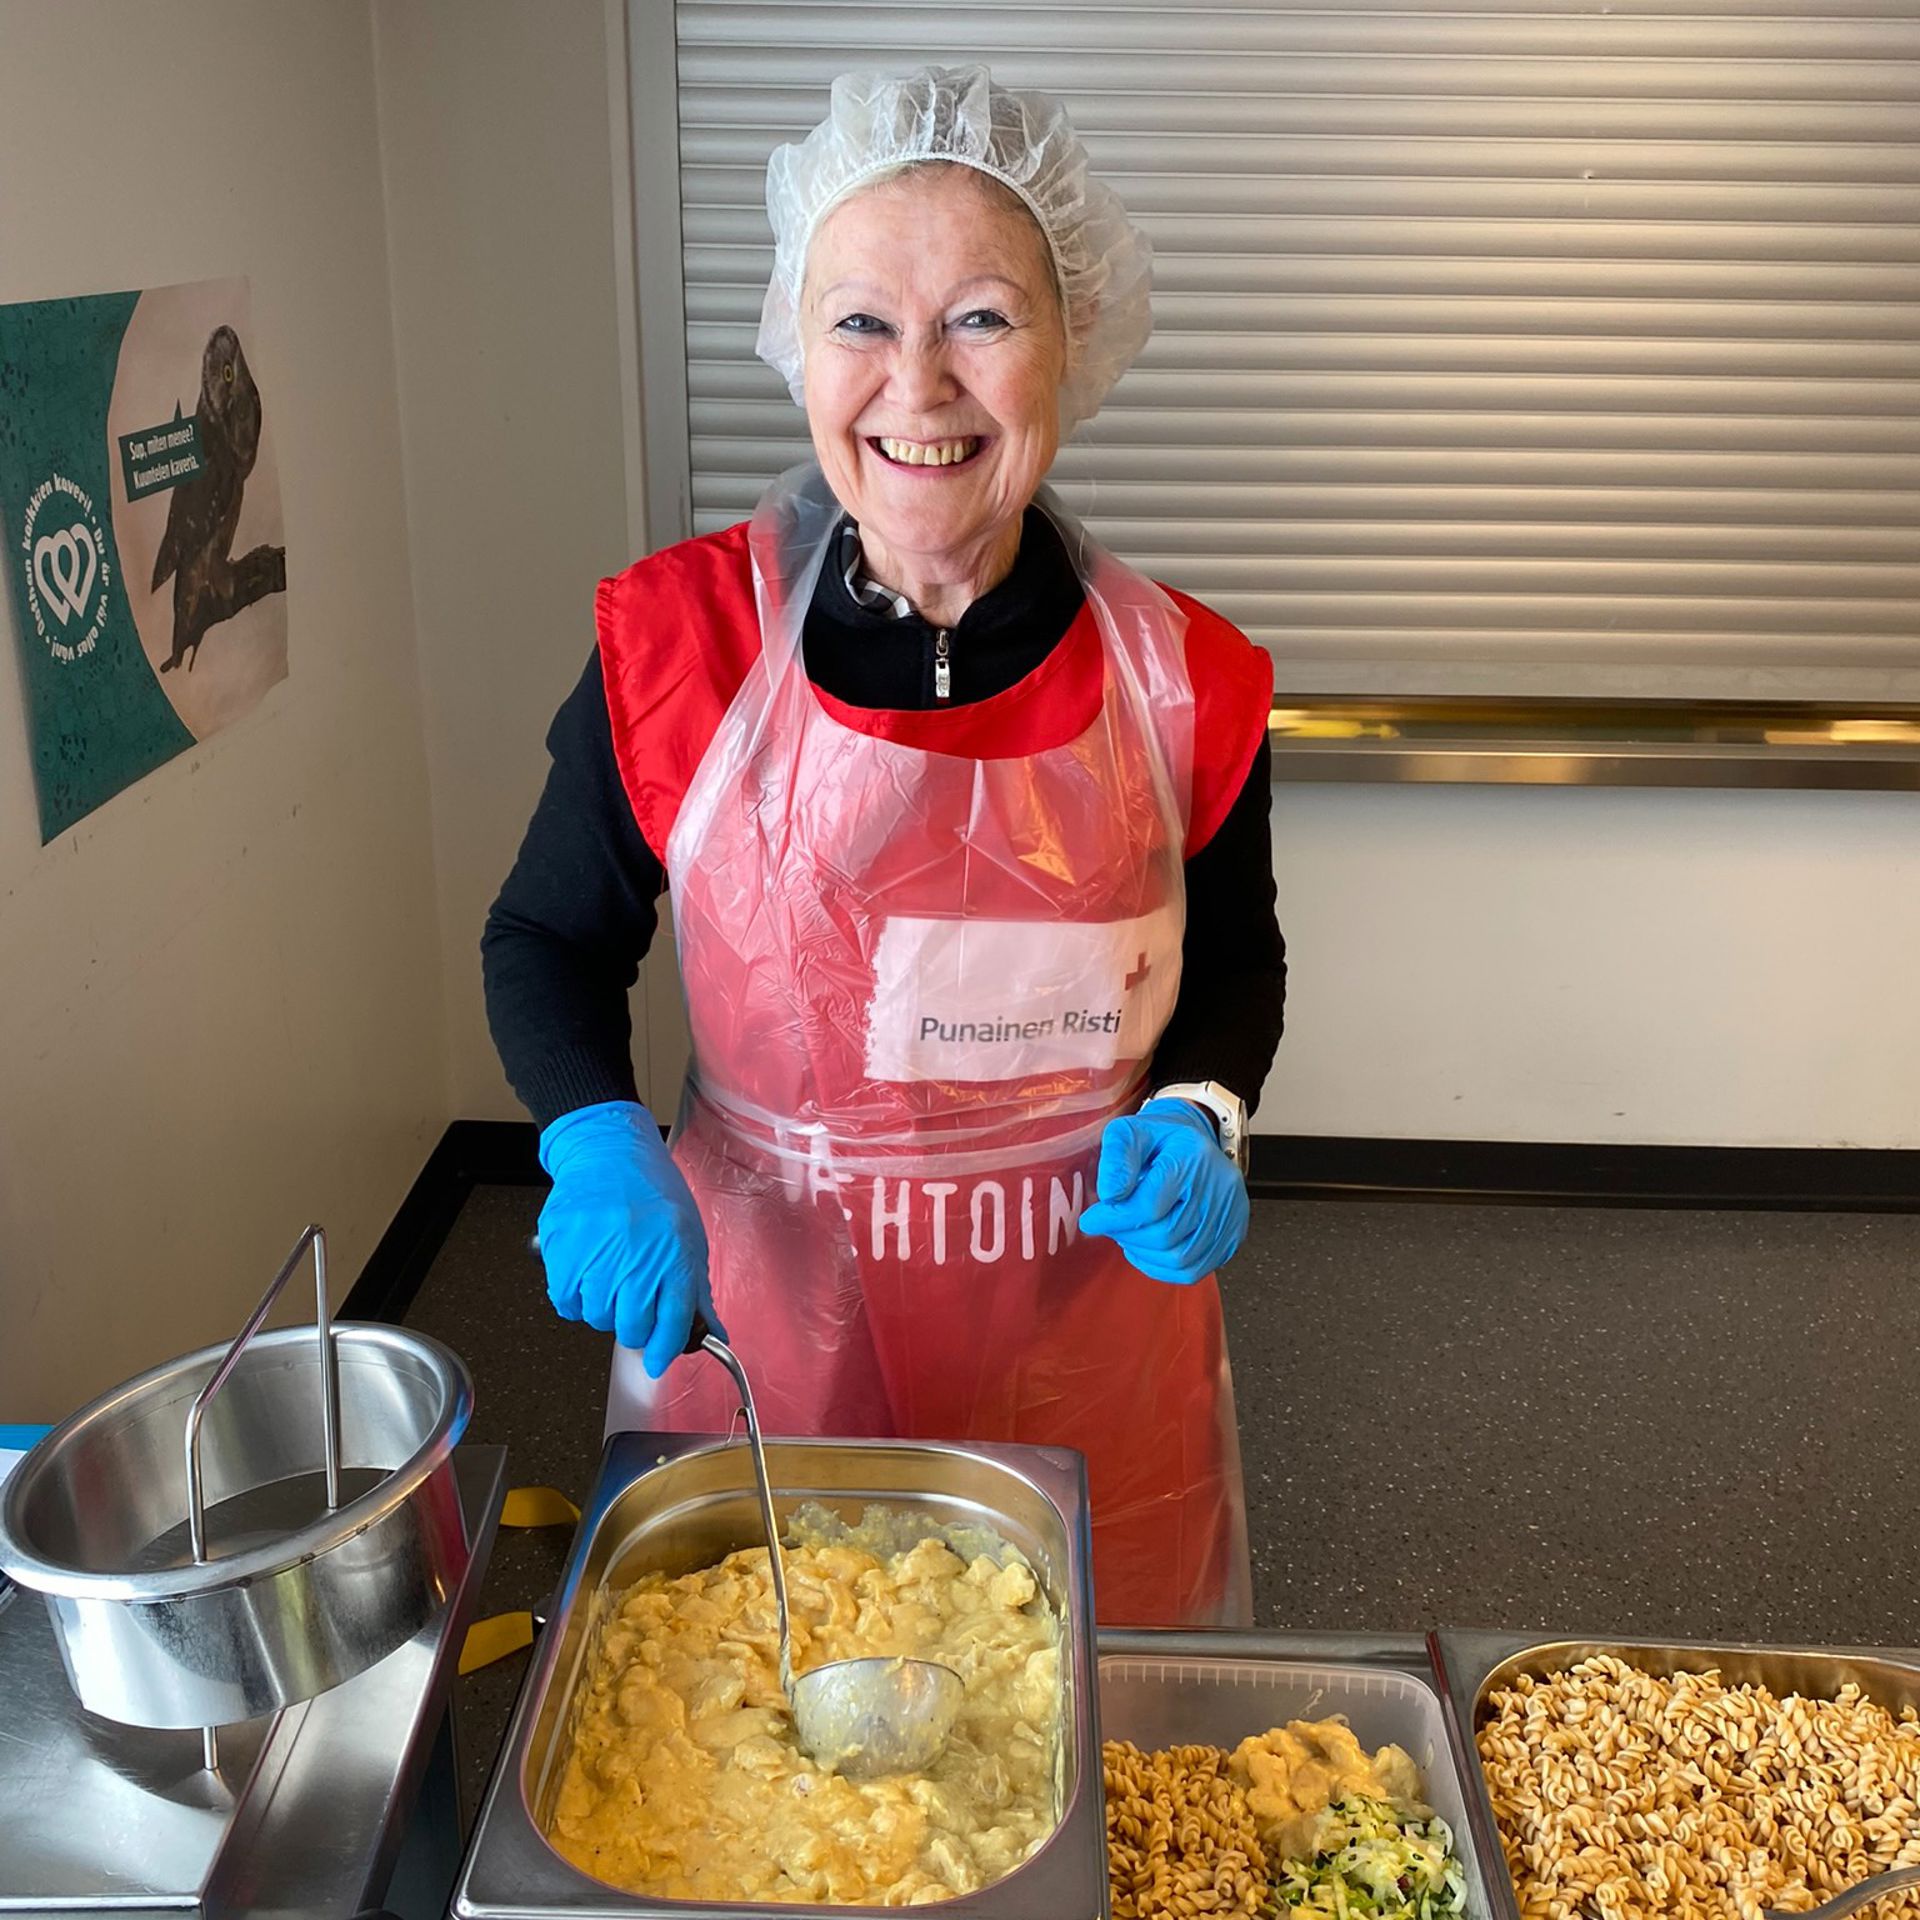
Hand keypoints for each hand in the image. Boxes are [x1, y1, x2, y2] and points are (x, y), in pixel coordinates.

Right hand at [536, 1101, 719, 1377]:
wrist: (607, 1150)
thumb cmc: (651, 1190)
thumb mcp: (689, 1234)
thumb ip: (696, 1288)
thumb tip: (713, 1332)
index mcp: (675, 1253)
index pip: (673, 1321)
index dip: (666, 1350)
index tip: (659, 1361)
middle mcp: (637, 1258)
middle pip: (632, 1327)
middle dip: (634, 1329)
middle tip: (633, 1310)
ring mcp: (596, 1256)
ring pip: (597, 1317)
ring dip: (603, 1310)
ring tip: (609, 1279)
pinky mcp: (563, 1252)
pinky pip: (566, 1302)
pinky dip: (575, 1299)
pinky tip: (585, 1276)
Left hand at [1079, 1097, 1250, 1284]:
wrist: (1198, 1142)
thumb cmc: (1161, 1139)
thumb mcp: (1131, 1130)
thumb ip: (1117, 1157)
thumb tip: (1109, 1195)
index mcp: (1192, 1156)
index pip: (1149, 1205)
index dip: (1113, 1219)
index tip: (1091, 1220)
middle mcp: (1219, 1187)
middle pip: (1164, 1235)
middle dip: (1128, 1235)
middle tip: (1112, 1224)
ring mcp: (1230, 1215)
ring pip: (1179, 1258)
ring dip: (1144, 1252)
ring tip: (1131, 1232)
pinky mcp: (1233, 1236)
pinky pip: (1193, 1270)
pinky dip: (1163, 1266)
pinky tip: (1149, 1248)